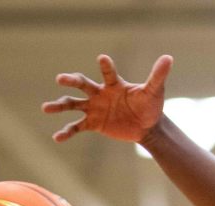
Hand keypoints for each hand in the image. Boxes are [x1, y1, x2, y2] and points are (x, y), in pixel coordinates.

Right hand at [43, 54, 172, 142]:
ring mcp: (94, 108)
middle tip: (60, 79)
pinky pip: (77, 127)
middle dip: (71, 81)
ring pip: (72, 105)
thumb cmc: (150, 105)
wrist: (147, 126)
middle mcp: (100, 94)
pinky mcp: (93, 124)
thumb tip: (168, 58)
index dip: (105, 66)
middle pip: (82, 85)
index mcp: (114, 84)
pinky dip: (67, 132)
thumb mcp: (154, 91)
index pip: (108, 73)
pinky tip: (57, 138)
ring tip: (45, 108)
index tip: (102, 58)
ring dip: (59, 106)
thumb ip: (157, 76)